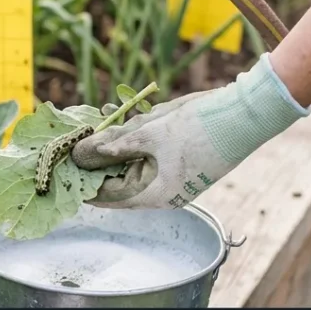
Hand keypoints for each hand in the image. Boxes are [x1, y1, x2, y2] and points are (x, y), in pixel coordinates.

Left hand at [71, 54, 308, 208]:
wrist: (247, 113)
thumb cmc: (201, 126)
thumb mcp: (150, 131)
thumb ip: (114, 144)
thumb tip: (81, 153)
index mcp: (156, 195)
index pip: (109, 196)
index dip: (84, 182)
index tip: (63, 170)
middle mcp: (165, 192)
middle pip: (119, 180)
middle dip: (98, 160)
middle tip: (74, 142)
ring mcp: (174, 177)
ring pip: (133, 163)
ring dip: (115, 145)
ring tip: (96, 123)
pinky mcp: (182, 160)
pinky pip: (150, 153)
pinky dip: (134, 138)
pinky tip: (120, 116)